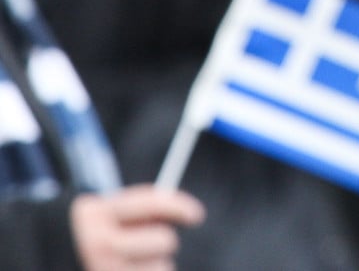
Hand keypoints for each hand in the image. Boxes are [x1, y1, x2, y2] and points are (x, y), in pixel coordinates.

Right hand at [69, 187, 204, 270]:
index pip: (151, 204)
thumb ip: (143, 208)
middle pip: (164, 241)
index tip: (196, 215)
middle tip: (149, 244)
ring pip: (163, 267)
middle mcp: (98, 246)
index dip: (179, 207)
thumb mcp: (107, 212)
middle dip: (163, 241)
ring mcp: (104, 270)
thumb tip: (190, 213)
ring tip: (131, 264)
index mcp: (96, 215)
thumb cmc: (94, 234)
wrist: (51, 258)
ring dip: (155, 265)